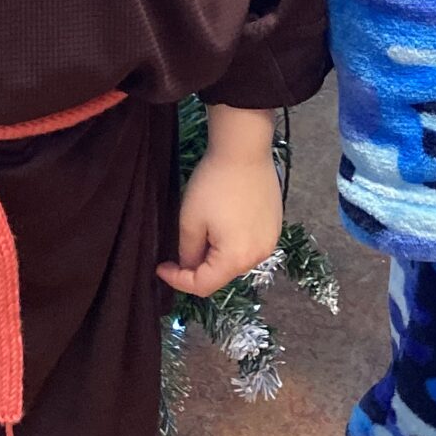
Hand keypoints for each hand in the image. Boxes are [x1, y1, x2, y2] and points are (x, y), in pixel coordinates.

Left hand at [157, 112, 284, 298]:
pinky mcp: (275, 226)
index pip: (203, 285)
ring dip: (215, 254)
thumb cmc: (213, 184)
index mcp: (235, 259)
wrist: (244, 150)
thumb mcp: (190, 220)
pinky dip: (232, 242)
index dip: (178, 280)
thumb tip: (189, 266)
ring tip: (202, 232)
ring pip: (235, 260)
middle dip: (198, 267)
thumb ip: (188, 251)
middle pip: (222, 274)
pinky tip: (223, 222)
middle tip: (178, 249)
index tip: (161, 266)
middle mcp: (258, 257)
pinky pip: (249, 245)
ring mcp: (270, 242)